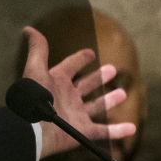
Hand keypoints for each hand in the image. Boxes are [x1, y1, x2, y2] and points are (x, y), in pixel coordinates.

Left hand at [20, 26, 135, 157]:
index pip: (70, 66)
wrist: (33, 128)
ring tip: (122, 93)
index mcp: (56, 81)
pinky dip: (118, 130)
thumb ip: (38, 49)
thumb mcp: (35, 68)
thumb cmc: (34, 97)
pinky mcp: (83, 131)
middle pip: (85, 85)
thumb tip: (28, 29)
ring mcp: (75, 115)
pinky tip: (132, 127)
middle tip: (112, 69)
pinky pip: (104, 131)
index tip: (90, 53)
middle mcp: (67, 97)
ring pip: (96, 106)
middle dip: (98, 78)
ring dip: (109, 100)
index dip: (79, 59)